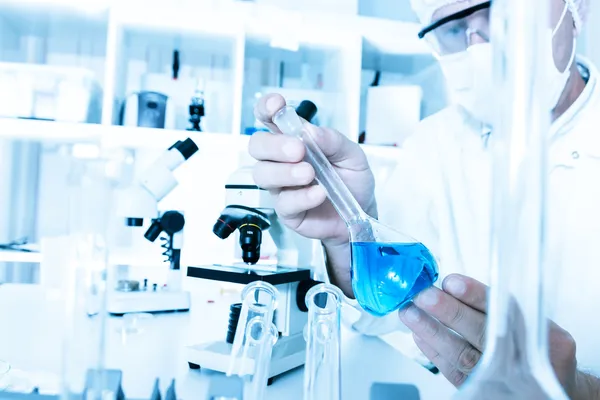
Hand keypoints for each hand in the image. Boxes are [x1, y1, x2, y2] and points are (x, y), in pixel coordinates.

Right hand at [249, 94, 375, 294]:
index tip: (276, 105)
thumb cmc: (352, 180)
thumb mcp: (351, 154)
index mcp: (295, 140)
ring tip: (309, 174)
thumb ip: (332, 141)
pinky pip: (284, 202)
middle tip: (298, 150)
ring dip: (285, 172)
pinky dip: (302, 197)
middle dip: (274, 145)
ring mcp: (282, 186)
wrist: (363, 212)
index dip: (266, 109)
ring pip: (263, 174)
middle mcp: (282, 161)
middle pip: (257, 146)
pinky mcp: (287, 211)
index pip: (270, 119)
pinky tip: (319, 194)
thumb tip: (313, 131)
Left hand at [398, 274, 582, 397]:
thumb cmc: (535, 346)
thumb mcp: (536, 323)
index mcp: (547, 338)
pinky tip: (418, 334)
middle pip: (483, 334)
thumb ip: (502, 306)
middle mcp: (524, 360)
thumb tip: (454, 284)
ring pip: (464, 355)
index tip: (452, 282)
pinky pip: (454, 372)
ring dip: (433, 332)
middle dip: (450, 312)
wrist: (546, 386)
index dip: (476, 295)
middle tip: (424, 295)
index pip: (507, 311)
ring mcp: (502, 380)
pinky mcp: (482, 391)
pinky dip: (434, 351)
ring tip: (410, 312)